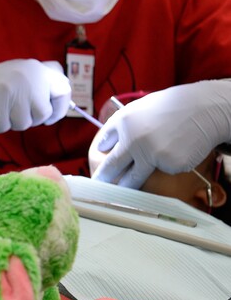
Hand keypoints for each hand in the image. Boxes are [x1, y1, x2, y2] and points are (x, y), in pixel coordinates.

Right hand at [0, 59, 71, 132]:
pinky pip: (4, 127)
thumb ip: (43, 84)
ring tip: (0, 108)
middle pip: (43, 113)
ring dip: (11, 122)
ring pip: (24, 123)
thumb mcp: (22, 75)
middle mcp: (27, 75)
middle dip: (30, 118)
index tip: (50, 116)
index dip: (59, 108)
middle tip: (14, 109)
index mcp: (36, 68)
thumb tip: (65, 103)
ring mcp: (10, 88)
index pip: (64, 88)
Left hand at [92, 80, 230, 188]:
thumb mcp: (140, 108)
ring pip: (133, 178)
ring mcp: (152, 154)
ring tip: (120, 192)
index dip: (98, 156)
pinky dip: (167, 167)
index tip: (95, 168)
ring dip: (124, 187)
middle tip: (97, 187)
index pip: (103, 144)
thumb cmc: (171, 107)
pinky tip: (178, 152)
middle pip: (112, 166)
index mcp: (123, 122)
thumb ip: (122, 126)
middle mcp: (133, 140)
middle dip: (102, 179)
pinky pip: (163, 171)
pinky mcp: (169, 165)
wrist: (204, 108)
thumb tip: (103, 146)